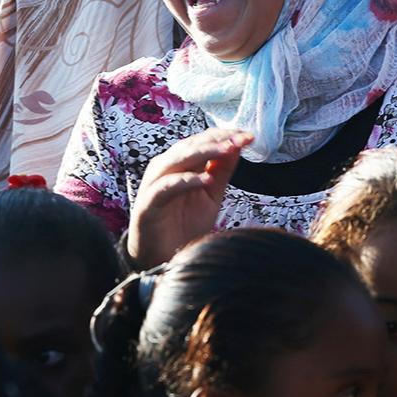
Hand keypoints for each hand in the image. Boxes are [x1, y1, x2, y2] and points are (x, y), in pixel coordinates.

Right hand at [127, 129, 252, 268]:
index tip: (248, 136)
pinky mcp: (148, 204)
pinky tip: (205, 180)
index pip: (202, 142)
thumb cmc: (186, 226)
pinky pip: (165, 187)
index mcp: (180, 164)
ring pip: (176, 160)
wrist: (164, 260)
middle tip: (240, 138)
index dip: (224, 136)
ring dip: (202, 152)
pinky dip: (185, 181)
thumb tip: (238, 144)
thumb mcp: (211, 195)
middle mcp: (166, 169)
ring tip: (226, 149)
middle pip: (190, 146)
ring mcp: (155, 184)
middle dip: (217, 140)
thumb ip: (222, 170)